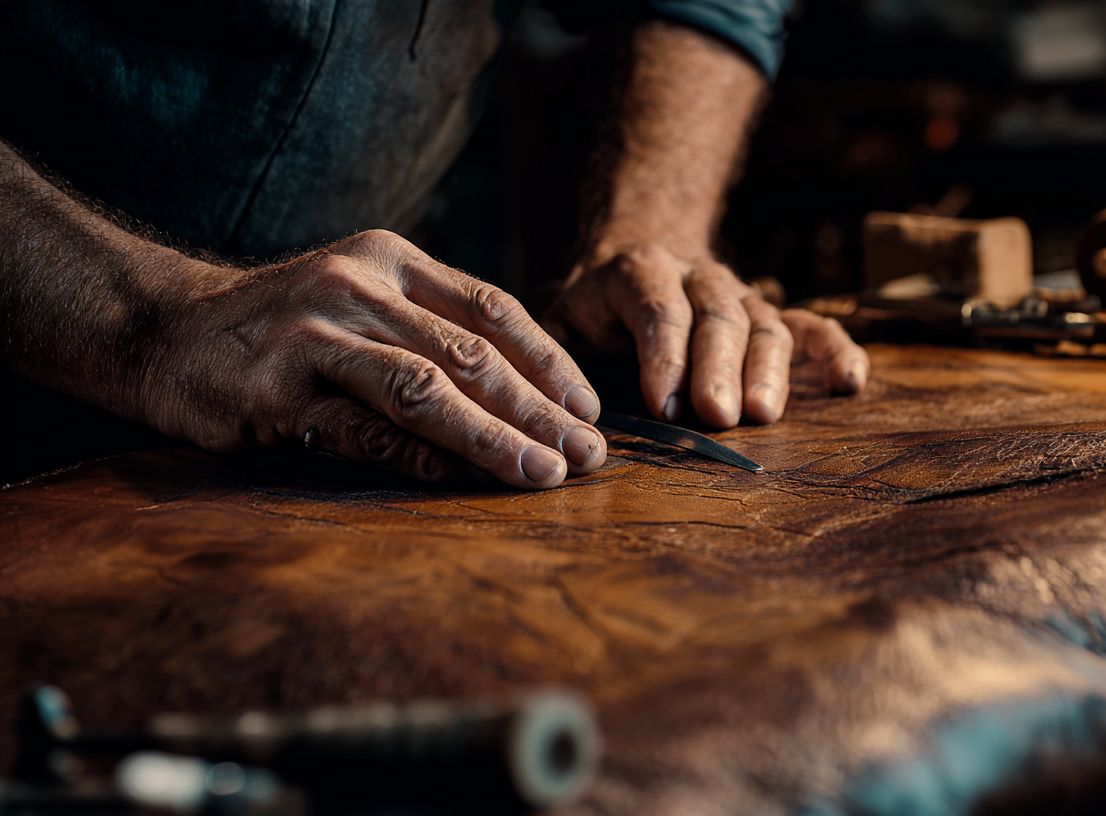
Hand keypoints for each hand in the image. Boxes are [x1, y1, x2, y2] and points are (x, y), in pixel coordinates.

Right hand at [141, 230, 606, 488]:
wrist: (163, 331)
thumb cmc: (284, 327)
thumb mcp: (361, 298)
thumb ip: (431, 327)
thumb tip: (530, 394)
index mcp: (391, 260)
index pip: (494, 309)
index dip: (550, 362)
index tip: (591, 409)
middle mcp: (358, 288)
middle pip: (472, 354)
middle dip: (540, 410)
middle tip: (590, 455)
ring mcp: (315, 337)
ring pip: (427, 389)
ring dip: (494, 437)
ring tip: (545, 474)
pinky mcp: (276, 394)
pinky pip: (366, 432)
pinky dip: (422, 460)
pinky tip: (467, 483)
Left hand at [543, 243, 868, 427]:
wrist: (631, 264)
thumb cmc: (590, 315)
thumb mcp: (557, 325)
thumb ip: (560, 362)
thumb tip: (573, 420)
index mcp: (639, 271)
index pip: (659, 309)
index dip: (663, 357)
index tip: (662, 407)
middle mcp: (698, 276)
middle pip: (717, 316)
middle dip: (718, 367)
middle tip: (718, 415)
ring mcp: (741, 296)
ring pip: (764, 323)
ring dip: (767, 370)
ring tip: (763, 415)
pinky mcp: (770, 316)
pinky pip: (810, 328)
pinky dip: (835, 351)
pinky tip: (850, 383)